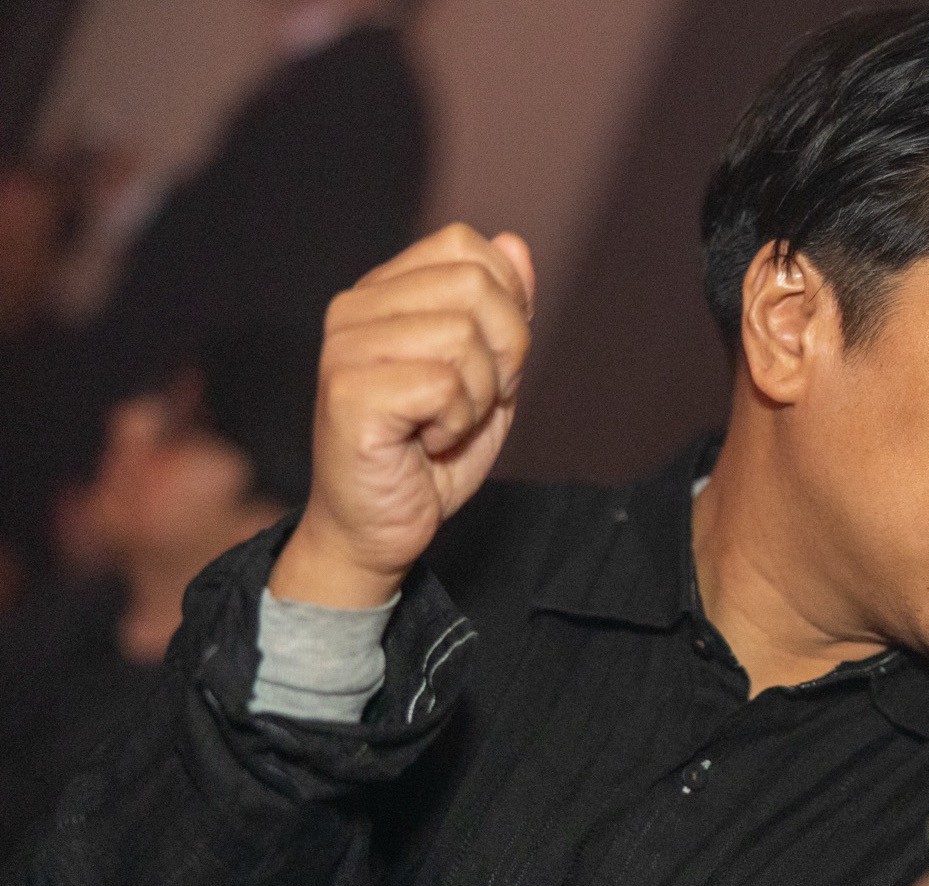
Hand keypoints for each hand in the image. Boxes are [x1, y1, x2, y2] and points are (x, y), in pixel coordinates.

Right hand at [270, 224, 534, 607]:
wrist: (377, 529)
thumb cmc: (429, 455)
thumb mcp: (485, 375)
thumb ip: (501, 311)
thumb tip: (513, 244)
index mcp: (384, 293)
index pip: (466, 247)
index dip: (506, 304)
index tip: (490, 361)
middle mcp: (354, 309)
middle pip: (474, 285)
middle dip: (503, 351)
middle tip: (473, 400)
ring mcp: (344, 348)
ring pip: (462, 336)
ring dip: (478, 396)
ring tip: (444, 424)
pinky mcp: (348, 393)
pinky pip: (444, 384)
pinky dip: (457, 423)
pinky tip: (426, 441)